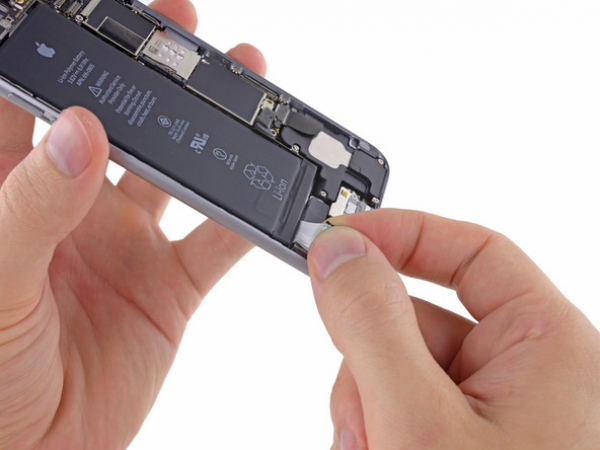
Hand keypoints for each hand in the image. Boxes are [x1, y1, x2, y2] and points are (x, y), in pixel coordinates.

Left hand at [0, 1, 266, 447]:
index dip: (58, 49)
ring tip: (240, 81)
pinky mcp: (170, 285)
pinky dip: (248, 221)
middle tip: (180, 27)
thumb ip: (31, 205)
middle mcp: (77, 206)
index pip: (31, 98)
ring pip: (178, 171)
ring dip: (209, 131)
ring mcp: (128, 242)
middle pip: (119, 121)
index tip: (91, 10)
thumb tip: (78, 130)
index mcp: (15, 190)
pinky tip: (273, 191)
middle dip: (148, 73)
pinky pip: (218, 244)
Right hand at [307, 209, 599, 448]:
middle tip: (362, 411)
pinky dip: (372, 424)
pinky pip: (396, 400)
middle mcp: (523, 373)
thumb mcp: (420, 420)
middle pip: (416, 318)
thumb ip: (374, 324)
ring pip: (395, 363)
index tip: (340, 237)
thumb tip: (339, 252)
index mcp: (548, 348)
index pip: (472, 250)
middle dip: (370, 362)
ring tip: (370, 448)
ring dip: (365, 404)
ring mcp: (489, 410)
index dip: (402, 234)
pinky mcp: (460, 435)